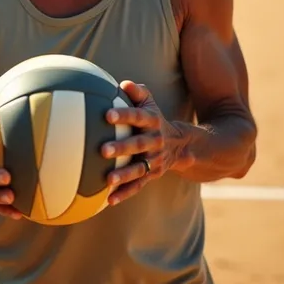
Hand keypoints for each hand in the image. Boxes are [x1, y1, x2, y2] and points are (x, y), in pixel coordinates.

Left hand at [102, 81, 193, 205]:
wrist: (181, 144)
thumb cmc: (153, 118)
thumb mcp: (150, 103)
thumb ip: (137, 92)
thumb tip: (123, 83)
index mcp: (152, 121)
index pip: (137, 116)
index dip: (123, 115)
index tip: (106, 114)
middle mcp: (155, 141)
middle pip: (138, 144)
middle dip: (121, 148)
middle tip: (102, 150)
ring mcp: (154, 160)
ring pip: (139, 168)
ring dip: (124, 175)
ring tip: (107, 180)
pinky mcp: (152, 175)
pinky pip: (138, 185)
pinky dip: (125, 193)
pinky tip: (109, 200)